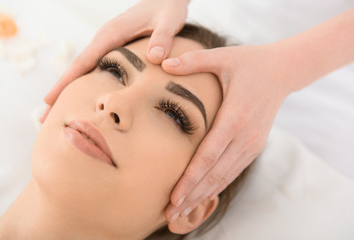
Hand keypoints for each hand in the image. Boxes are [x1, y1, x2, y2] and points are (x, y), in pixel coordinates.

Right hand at [40, 0, 187, 121]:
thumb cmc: (167, 8)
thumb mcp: (169, 21)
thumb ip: (162, 38)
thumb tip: (154, 58)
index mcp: (112, 34)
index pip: (84, 61)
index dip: (66, 82)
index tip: (50, 101)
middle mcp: (105, 39)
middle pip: (77, 69)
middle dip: (61, 92)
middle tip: (45, 118)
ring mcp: (108, 43)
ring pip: (85, 69)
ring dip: (71, 90)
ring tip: (59, 113)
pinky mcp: (114, 47)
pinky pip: (95, 67)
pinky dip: (85, 82)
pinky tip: (84, 96)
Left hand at [162, 44, 293, 221]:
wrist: (282, 71)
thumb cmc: (250, 62)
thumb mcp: (223, 57)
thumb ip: (193, 61)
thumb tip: (162, 62)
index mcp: (236, 116)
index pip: (209, 155)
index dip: (191, 178)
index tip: (174, 197)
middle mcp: (246, 135)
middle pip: (216, 173)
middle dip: (192, 195)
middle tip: (170, 215)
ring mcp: (253, 142)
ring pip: (225, 176)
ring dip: (203, 195)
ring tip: (182, 212)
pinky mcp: (255, 145)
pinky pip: (234, 170)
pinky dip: (217, 185)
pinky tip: (202, 195)